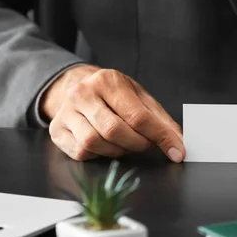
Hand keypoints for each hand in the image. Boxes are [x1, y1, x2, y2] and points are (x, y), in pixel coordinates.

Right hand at [42, 65, 184, 161]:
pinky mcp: (57, 131)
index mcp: (108, 81)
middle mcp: (83, 93)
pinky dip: (99, 154)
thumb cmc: (114, 96)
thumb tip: (180, 144)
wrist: (76, 89)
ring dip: (118, 151)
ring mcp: (66, 112)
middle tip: (146, 144)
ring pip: (95, 143)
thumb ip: (161, 121)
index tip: (177, 152)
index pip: (138, 116)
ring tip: (125, 143)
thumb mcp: (140, 99)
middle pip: (115, 131)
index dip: (160, 137)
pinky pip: (81, 152)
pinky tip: (105, 145)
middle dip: (138, 144)